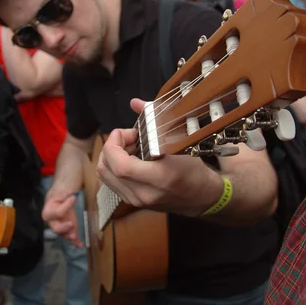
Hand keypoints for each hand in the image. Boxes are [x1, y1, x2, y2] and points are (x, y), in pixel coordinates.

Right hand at [42, 190, 83, 247]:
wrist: (57, 204)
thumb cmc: (57, 199)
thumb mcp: (59, 194)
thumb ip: (64, 194)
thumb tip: (71, 192)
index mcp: (48, 213)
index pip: (57, 212)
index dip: (66, 205)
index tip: (74, 197)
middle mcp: (52, 223)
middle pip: (56, 228)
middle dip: (64, 228)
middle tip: (71, 224)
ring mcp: (60, 229)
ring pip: (64, 234)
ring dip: (70, 236)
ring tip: (75, 237)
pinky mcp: (68, 231)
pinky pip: (71, 239)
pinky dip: (76, 242)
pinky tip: (80, 245)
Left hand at [97, 99, 217, 214]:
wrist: (201, 197)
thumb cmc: (193, 169)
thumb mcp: (180, 142)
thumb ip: (155, 120)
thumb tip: (135, 102)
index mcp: (159, 178)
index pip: (121, 166)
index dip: (114, 145)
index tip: (125, 132)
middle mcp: (144, 193)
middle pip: (106, 169)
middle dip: (111, 147)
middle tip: (129, 137)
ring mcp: (136, 201)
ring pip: (105, 175)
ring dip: (111, 156)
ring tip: (129, 147)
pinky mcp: (132, 202)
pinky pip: (111, 181)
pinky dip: (114, 166)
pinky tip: (130, 158)